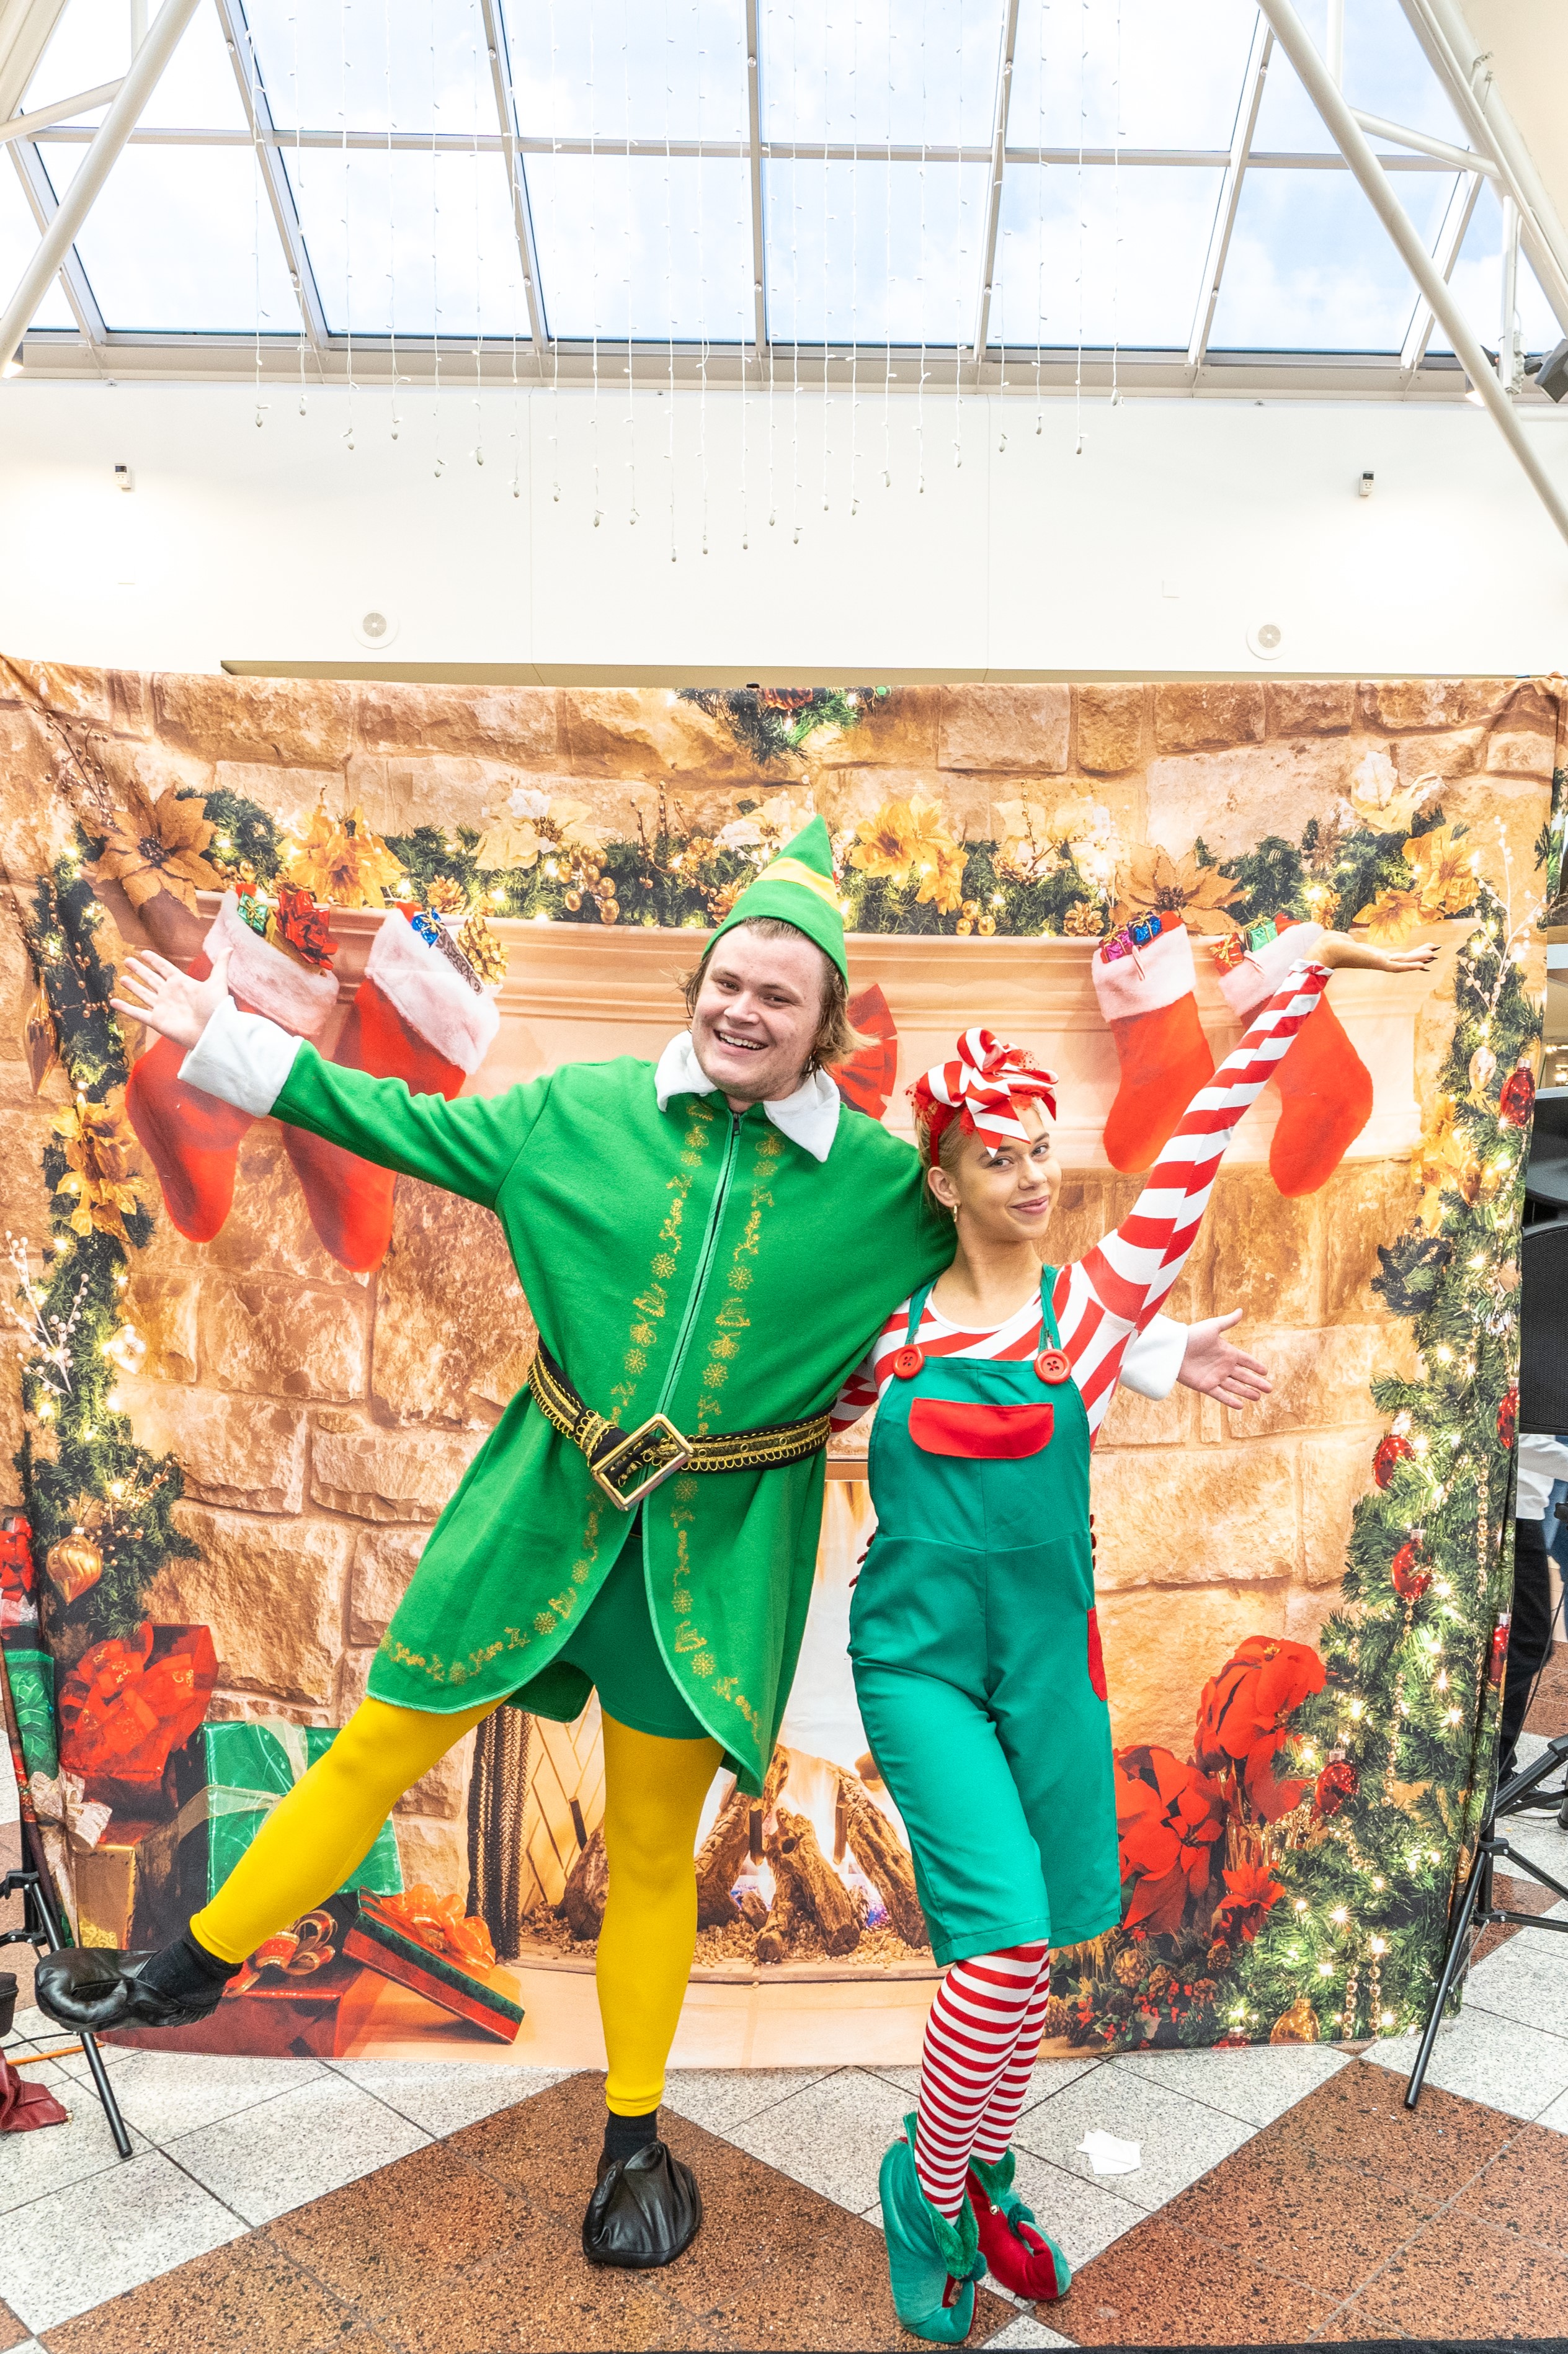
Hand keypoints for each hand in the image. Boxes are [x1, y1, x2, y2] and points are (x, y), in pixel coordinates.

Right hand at [110, 941, 230, 1053]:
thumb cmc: (216, 1009)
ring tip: (121, 977)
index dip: (155, 960)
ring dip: (132, 986)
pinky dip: (125, 1008)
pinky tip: (113, 1001)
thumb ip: (221, 965)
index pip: (165, 968)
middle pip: (151, 978)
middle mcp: (169, 994)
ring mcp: (162, 1007)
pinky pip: (137, 1013)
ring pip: (143, 993)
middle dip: (139, 970)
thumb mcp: (218, 983)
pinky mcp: (156, 1021)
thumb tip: (230, 947)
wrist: (212, 1033)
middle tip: (127, 960)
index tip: (144, 953)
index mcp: (182, 983)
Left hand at [1177, 1310, 1272, 1407]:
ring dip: (1247, 1392)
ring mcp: (1215, 1377)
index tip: (1266, 1371)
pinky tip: (1241, 1406)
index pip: (1246, 1361)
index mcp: (1227, 1352)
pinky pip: (1221, 1395)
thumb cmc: (1192, 1335)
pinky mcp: (1206, 1386)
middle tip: (1270, 1389)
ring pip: (1235, 1387)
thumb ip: (1228, 1321)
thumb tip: (1241, 1310)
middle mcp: (1223, 1366)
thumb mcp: (1213, 1327)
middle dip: (1257, 1382)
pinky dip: (1230, 1401)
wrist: (1174, 1349)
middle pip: (1244, 1376)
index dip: (1256, 1366)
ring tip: (1258, 1398)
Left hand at [1317, 930, 1437, 973]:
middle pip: (1403, 958)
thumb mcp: (1346, 939)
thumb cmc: (1331, 944)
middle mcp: (1377, 960)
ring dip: (1419, 958)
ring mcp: (1377, 963)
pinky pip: (1397, 966)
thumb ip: (1350, 940)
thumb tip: (1346, 938)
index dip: (1409, 955)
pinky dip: (1409, 965)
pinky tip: (1421, 964)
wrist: (1325, 949)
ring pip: (1404, 961)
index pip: (1395, 956)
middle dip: (1419, 954)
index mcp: (1372, 955)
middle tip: (1435, 950)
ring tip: (1434, 954)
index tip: (1422, 951)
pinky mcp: (1376, 963)